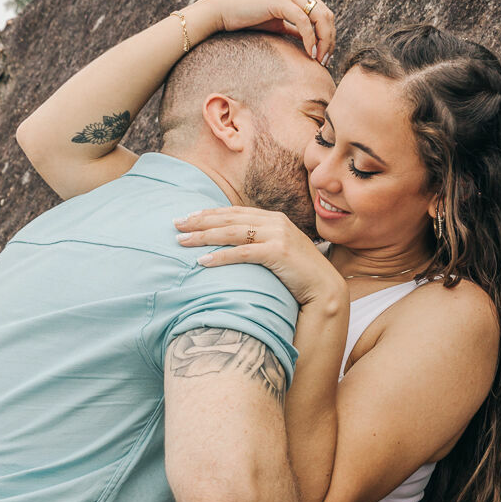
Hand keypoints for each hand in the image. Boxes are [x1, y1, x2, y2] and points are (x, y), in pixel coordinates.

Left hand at [175, 207, 347, 306]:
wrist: (324, 289)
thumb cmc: (298, 275)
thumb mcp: (277, 253)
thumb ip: (259, 244)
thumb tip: (233, 246)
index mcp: (273, 219)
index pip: (234, 212)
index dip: (209, 213)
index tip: (188, 217)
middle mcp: (275, 222)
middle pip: (229, 218)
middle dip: (200, 221)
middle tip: (176, 224)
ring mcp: (278, 235)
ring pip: (232, 232)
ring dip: (204, 236)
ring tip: (182, 242)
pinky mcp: (279, 252)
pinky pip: (242, 252)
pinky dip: (221, 256)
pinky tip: (203, 261)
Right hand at [191, 0, 335, 63]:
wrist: (224, 12)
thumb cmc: (248, 20)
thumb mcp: (277, 25)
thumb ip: (295, 30)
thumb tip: (311, 43)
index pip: (324, 13)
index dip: (329, 35)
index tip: (325, 56)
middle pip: (327, 14)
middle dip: (329, 39)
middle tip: (325, 61)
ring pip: (319, 16)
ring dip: (323, 40)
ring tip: (319, 59)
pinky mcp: (280, 1)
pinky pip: (303, 21)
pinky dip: (310, 39)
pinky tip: (309, 53)